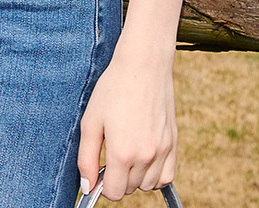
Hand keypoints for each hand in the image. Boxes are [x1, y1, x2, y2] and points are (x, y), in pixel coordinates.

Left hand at [77, 39, 177, 200]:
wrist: (143, 64)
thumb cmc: (114, 88)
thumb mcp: (91, 121)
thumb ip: (86, 159)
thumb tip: (87, 187)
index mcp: (122, 153)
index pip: (113, 193)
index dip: (103, 182)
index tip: (100, 165)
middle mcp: (145, 156)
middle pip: (129, 189)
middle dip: (118, 176)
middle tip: (113, 147)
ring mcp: (162, 151)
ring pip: (147, 185)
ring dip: (136, 176)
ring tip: (128, 148)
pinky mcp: (173, 143)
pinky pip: (166, 177)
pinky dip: (155, 174)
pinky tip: (145, 156)